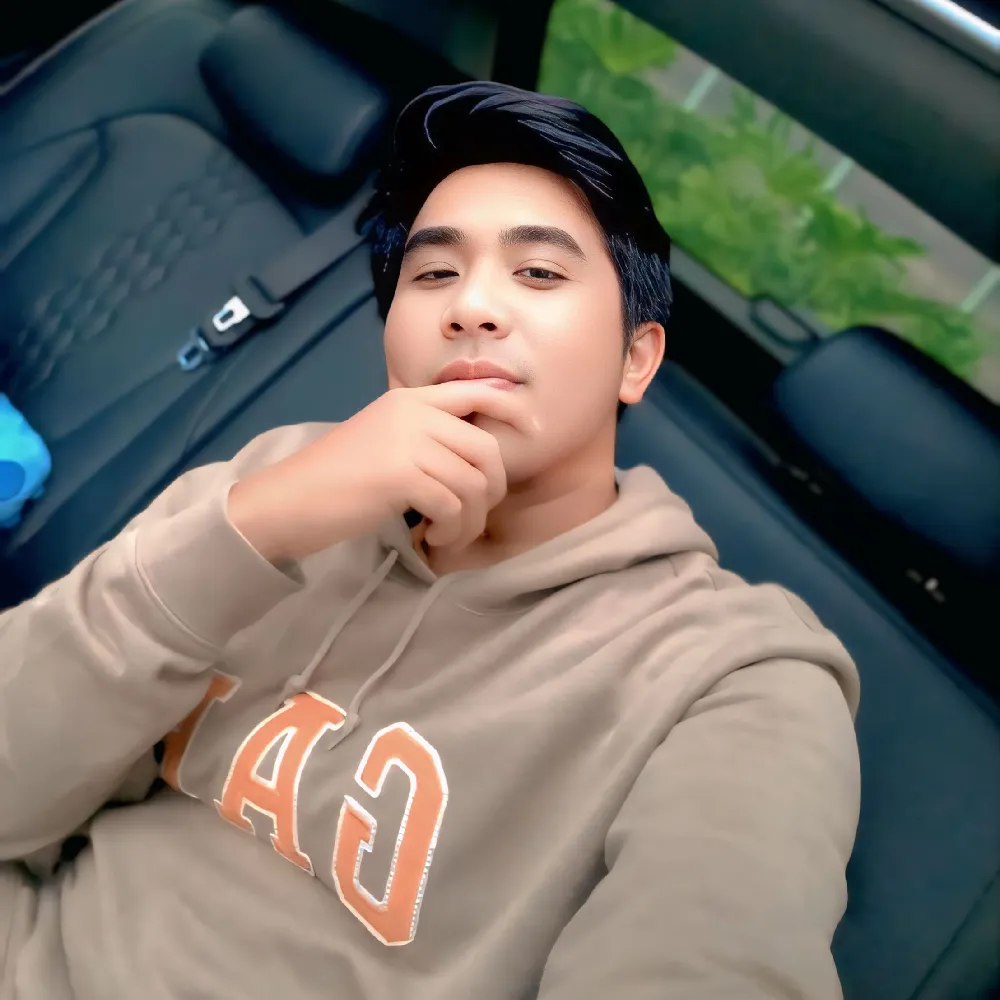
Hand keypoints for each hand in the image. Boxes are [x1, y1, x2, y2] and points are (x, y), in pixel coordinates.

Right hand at [226, 382, 519, 563]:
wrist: (286, 501)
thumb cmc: (333, 480)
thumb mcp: (382, 440)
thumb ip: (423, 437)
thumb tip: (474, 457)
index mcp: (409, 399)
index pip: (477, 390)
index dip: (513, 408)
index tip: (532, 431)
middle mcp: (413, 413)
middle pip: (486, 448)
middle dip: (491, 490)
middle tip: (471, 517)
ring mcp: (407, 442)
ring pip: (474, 483)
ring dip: (469, 520)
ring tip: (446, 535)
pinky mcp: (401, 475)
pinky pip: (454, 505)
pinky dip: (452, 530)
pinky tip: (432, 539)